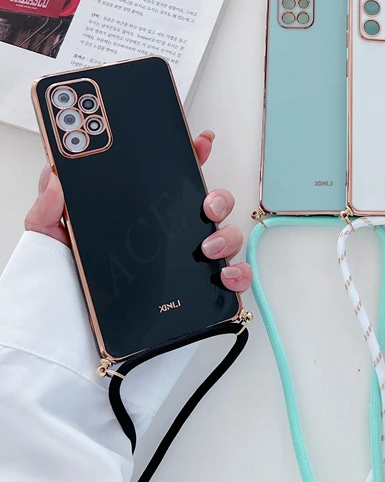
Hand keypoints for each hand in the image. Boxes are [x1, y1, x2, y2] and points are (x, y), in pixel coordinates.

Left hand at [24, 130, 252, 292]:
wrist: (70, 340)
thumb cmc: (66, 287)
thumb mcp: (50, 240)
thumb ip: (49, 208)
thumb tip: (56, 177)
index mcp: (143, 215)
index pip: (174, 178)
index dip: (192, 154)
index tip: (199, 140)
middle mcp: (172, 236)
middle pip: (211, 203)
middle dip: (218, 196)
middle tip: (206, 203)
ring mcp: (189, 263)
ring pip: (226, 236)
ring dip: (226, 235)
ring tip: (207, 246)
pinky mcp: (200, 293)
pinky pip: (232, 279)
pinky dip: (238, 274)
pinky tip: (224, 275)